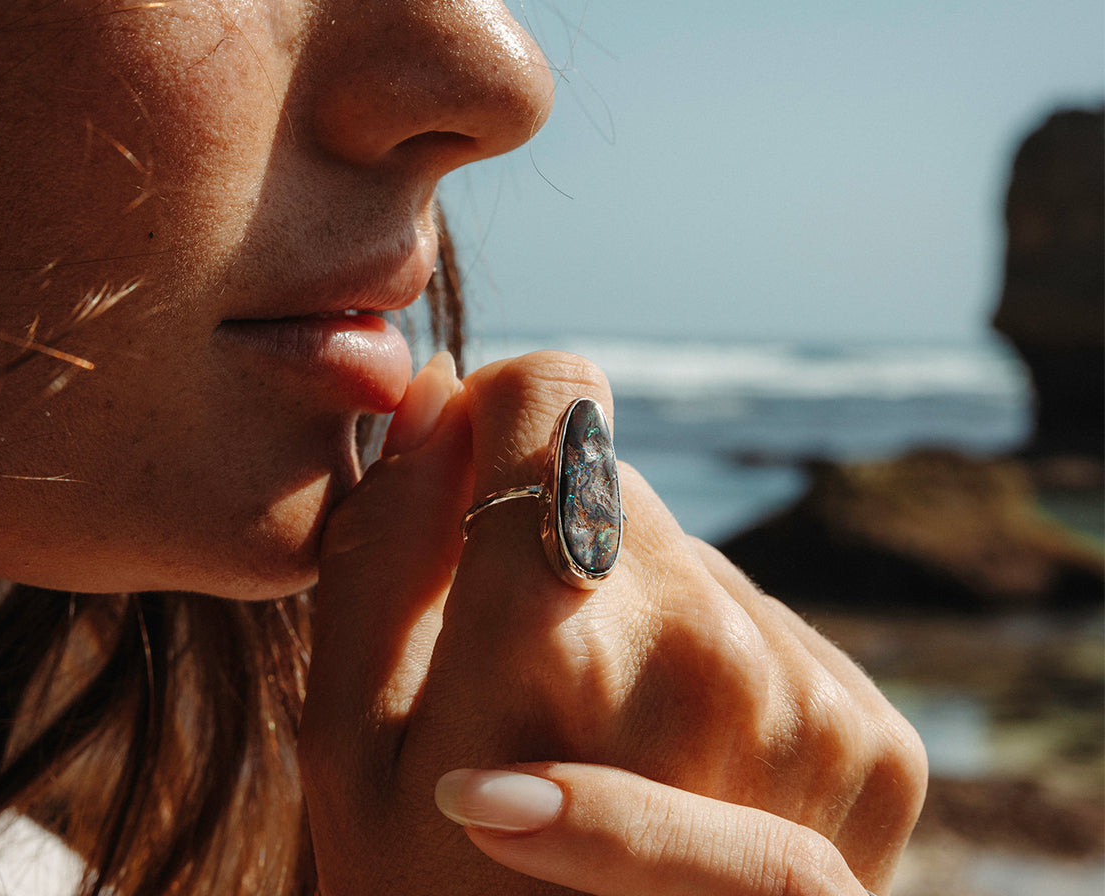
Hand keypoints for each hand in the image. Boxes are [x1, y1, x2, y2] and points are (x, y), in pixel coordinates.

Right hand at [299, 352, 925, 892]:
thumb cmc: (439, 891)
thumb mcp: (350, 736)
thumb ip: (388, 539)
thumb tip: (445, 384)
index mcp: (555, 644)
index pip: (556, 397)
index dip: (505, 415)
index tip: (479, 472)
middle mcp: (707, 657)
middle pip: (614, 480)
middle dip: (553, 539)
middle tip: (522, 679)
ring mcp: (808, 704)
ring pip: (688, 554)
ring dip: (634, 607)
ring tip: (596, 737)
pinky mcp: (877, 742)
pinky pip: (762, 620)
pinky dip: (710, 664)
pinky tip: (673, 763)